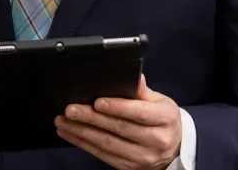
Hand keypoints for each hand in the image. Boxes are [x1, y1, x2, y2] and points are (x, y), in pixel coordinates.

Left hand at [55, 75, 181, 168]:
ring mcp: (141, 156)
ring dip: (81, 132)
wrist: (173, 149)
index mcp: (165, 119)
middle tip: (70, 110)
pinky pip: (102, 155)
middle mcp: (155, 140)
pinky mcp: (128, 166)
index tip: (97, 101)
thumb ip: (142, 91)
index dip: (117, 107)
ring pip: (107, 144)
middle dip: (91, 118)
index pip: (139, 113)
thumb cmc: (163, 120)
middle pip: (119, 128)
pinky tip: (70, 134)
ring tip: (63, 121)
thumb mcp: (161, 102)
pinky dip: (84, 144)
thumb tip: (133, 76)